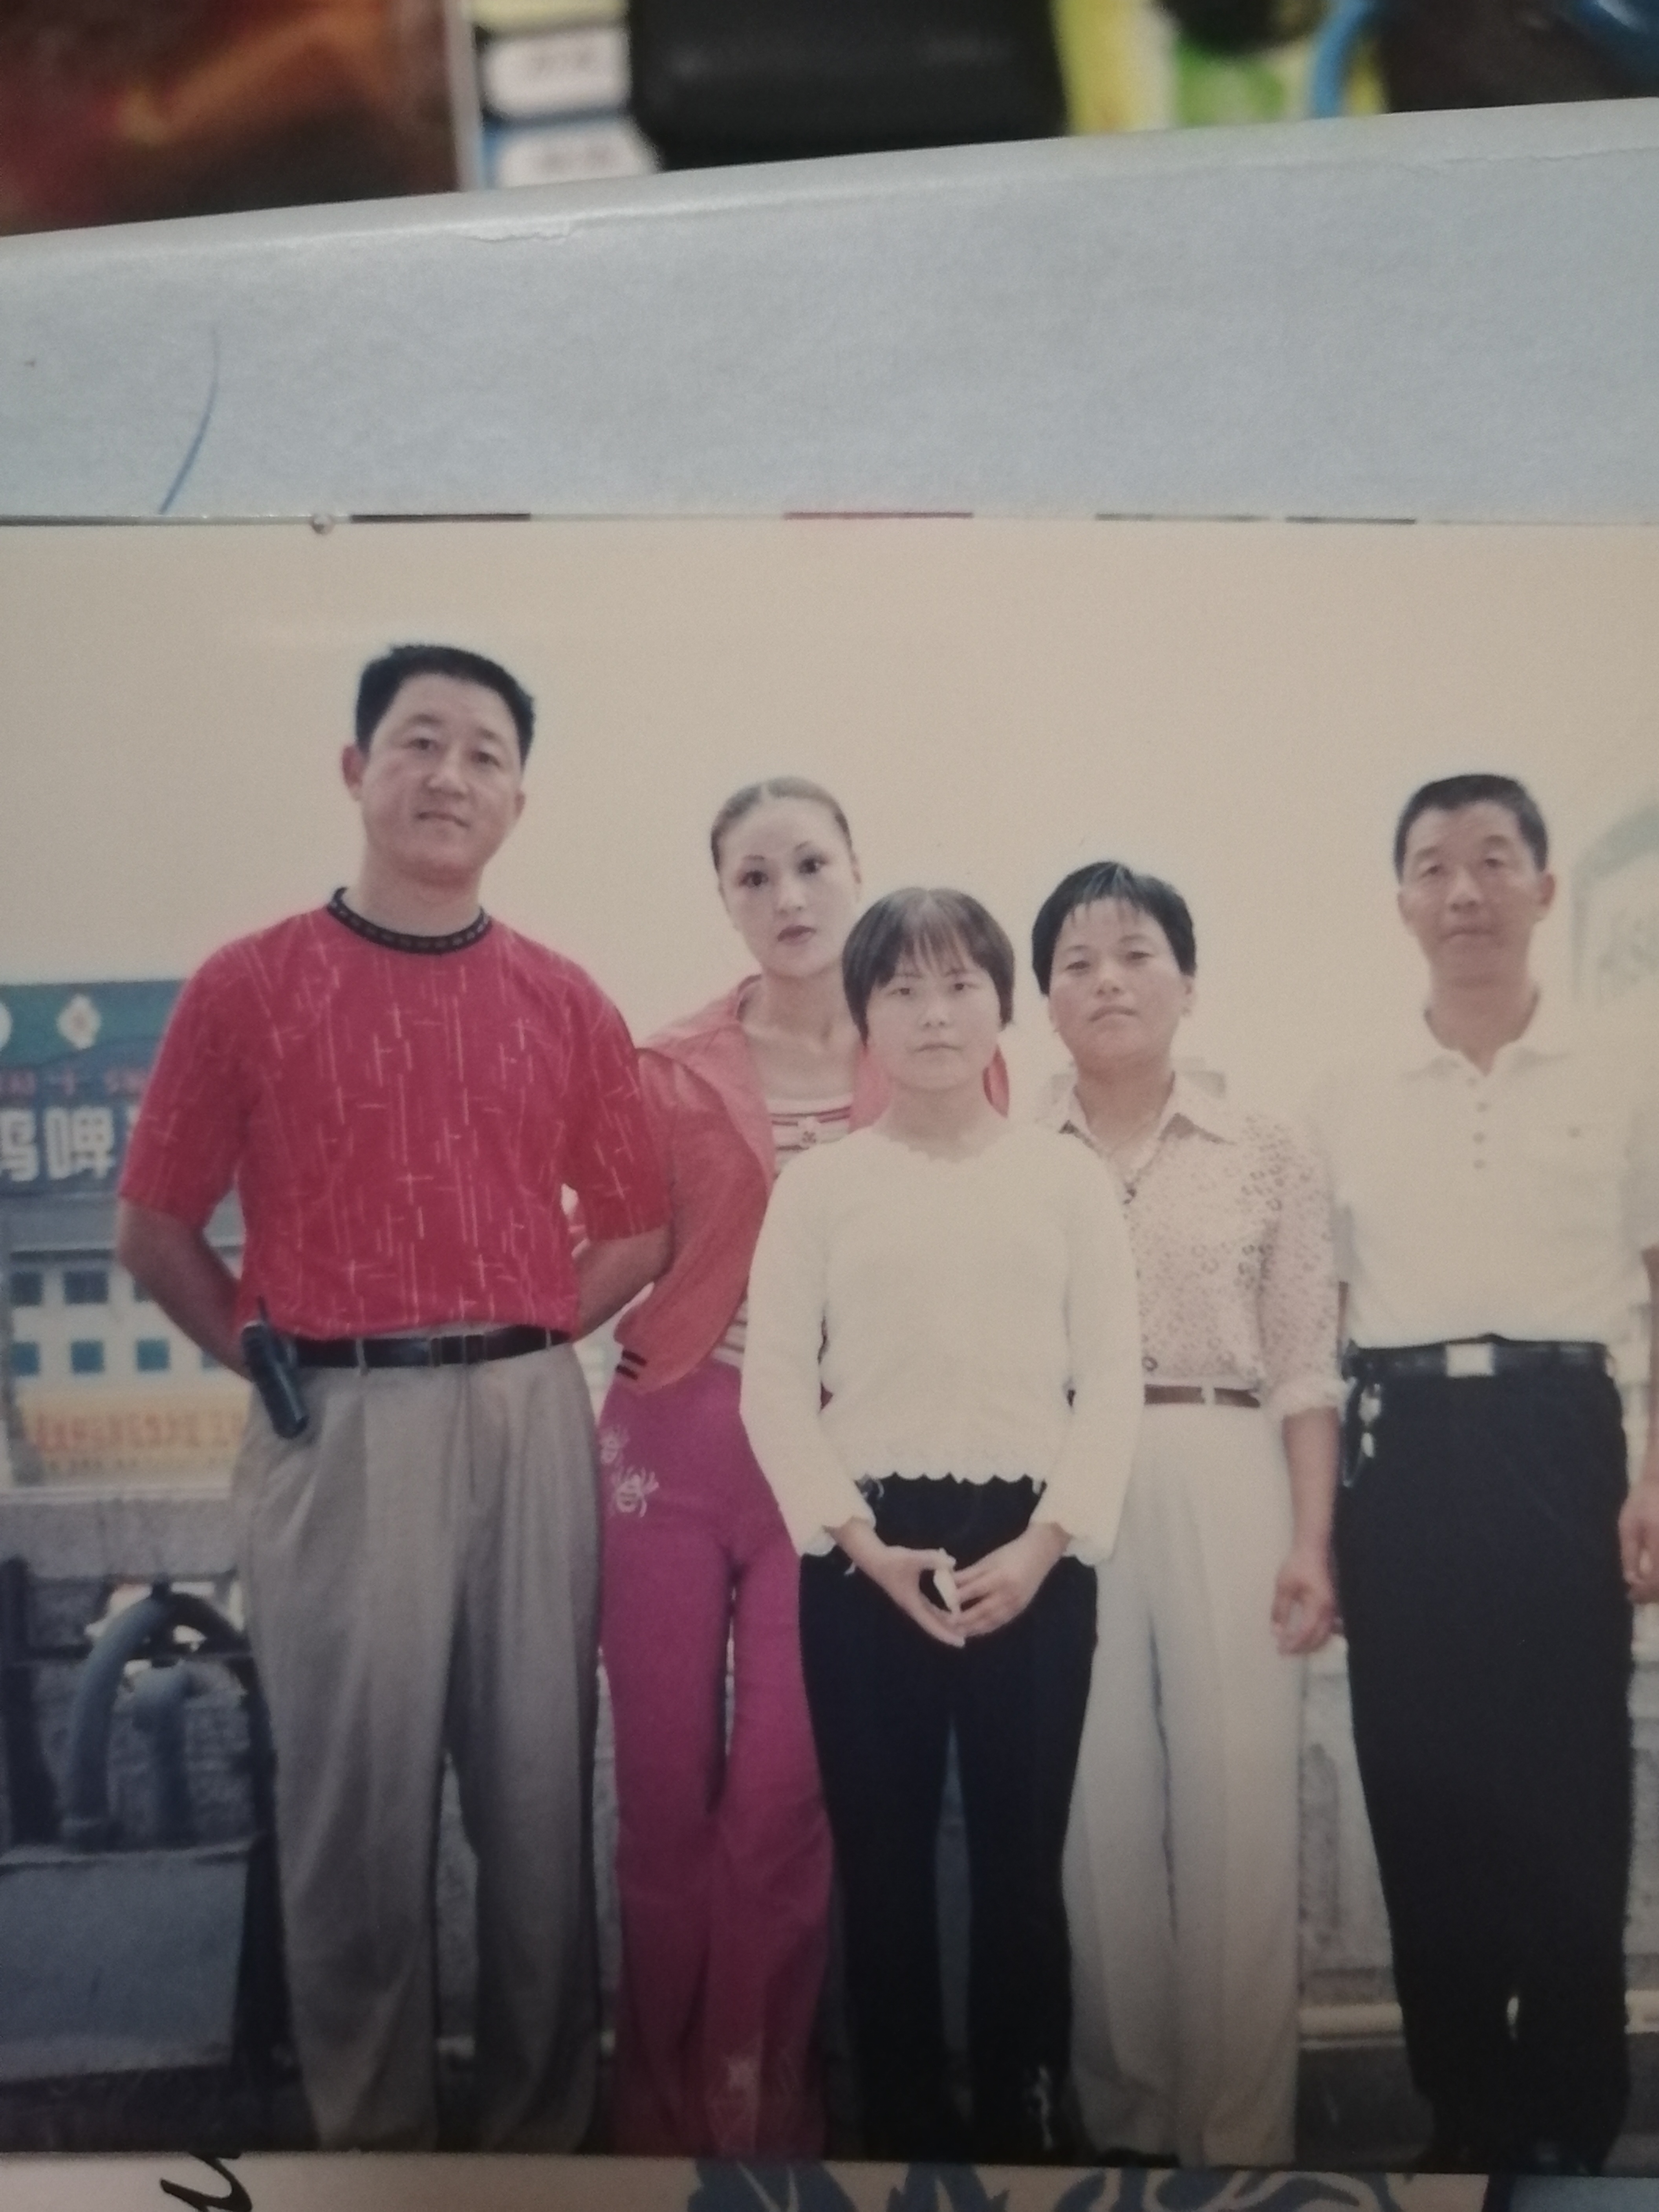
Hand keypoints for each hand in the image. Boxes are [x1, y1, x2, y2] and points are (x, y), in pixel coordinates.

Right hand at [834, 1520, 965, 1648]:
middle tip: (967, 1638)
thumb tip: (953, 1562)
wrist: (874, 1559)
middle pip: (933, 1625)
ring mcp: (911, 1602)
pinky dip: (940, 1612)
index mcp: (913, 1603)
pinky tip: (951, 1610)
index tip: (961, 1643)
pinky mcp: (911, 1595)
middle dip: (948, 1632)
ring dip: (945, 1623)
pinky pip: (929, 1609)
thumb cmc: (892, 1560)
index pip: (932, 1625)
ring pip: (931, 1617)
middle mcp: (912, 1606)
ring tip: (962, 1627)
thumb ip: (933, 1559)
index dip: (946, 1635)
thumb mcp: (913, 1558)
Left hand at [954, 1522, 1068, 1639]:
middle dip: (964, 1620)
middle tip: (947, 1624)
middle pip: (983, 1611)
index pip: (976, 1590)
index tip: (944, 1604)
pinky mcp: (1019, 1610)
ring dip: (973, 1629)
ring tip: (956, 1632)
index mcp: (1001, 1577)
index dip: (959, 1598)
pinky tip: (974, 1631)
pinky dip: (986, 1629)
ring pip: (991, 1621)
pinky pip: (1000, 1623)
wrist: (1040, 1555)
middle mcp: (1009, 1594)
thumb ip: (969, 1573)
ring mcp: (1016, 1605)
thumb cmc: (1011, 1553)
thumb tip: (948, 1582)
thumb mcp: (989, 1560)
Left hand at [1271, 1542, 1336, 1654]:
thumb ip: (1280, 1611)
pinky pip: (1332, 1628)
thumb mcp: (1283, 1587)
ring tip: (1295, 1646)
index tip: (1280, 1650)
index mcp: (1317, 1605)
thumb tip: (1276, 1632)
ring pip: (1327, 1635)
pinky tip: (1311, 1637)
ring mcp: (1335, 1609)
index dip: (1294, 1644)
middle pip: (1319, 1639)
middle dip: (1302, 1648)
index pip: (1306, 1633)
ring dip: (1312, 1644)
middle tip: (1286, 1651)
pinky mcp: (1335, 1606)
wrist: (1315, 1550)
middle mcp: (1330, 1611)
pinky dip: (1321, 1636)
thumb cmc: (1297, 1566)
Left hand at [1619, 1471, 1658, 1604]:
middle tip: (1638, 1594)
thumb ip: (1630, 1554)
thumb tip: (1631, 1581)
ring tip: (1647, 1586)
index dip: (1645, 1593)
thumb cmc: (1645, 1500)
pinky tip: (1654, 1574)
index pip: (1656, 1580)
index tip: (1632, 1597)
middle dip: (1654, 1593)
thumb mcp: (1629, 1524)